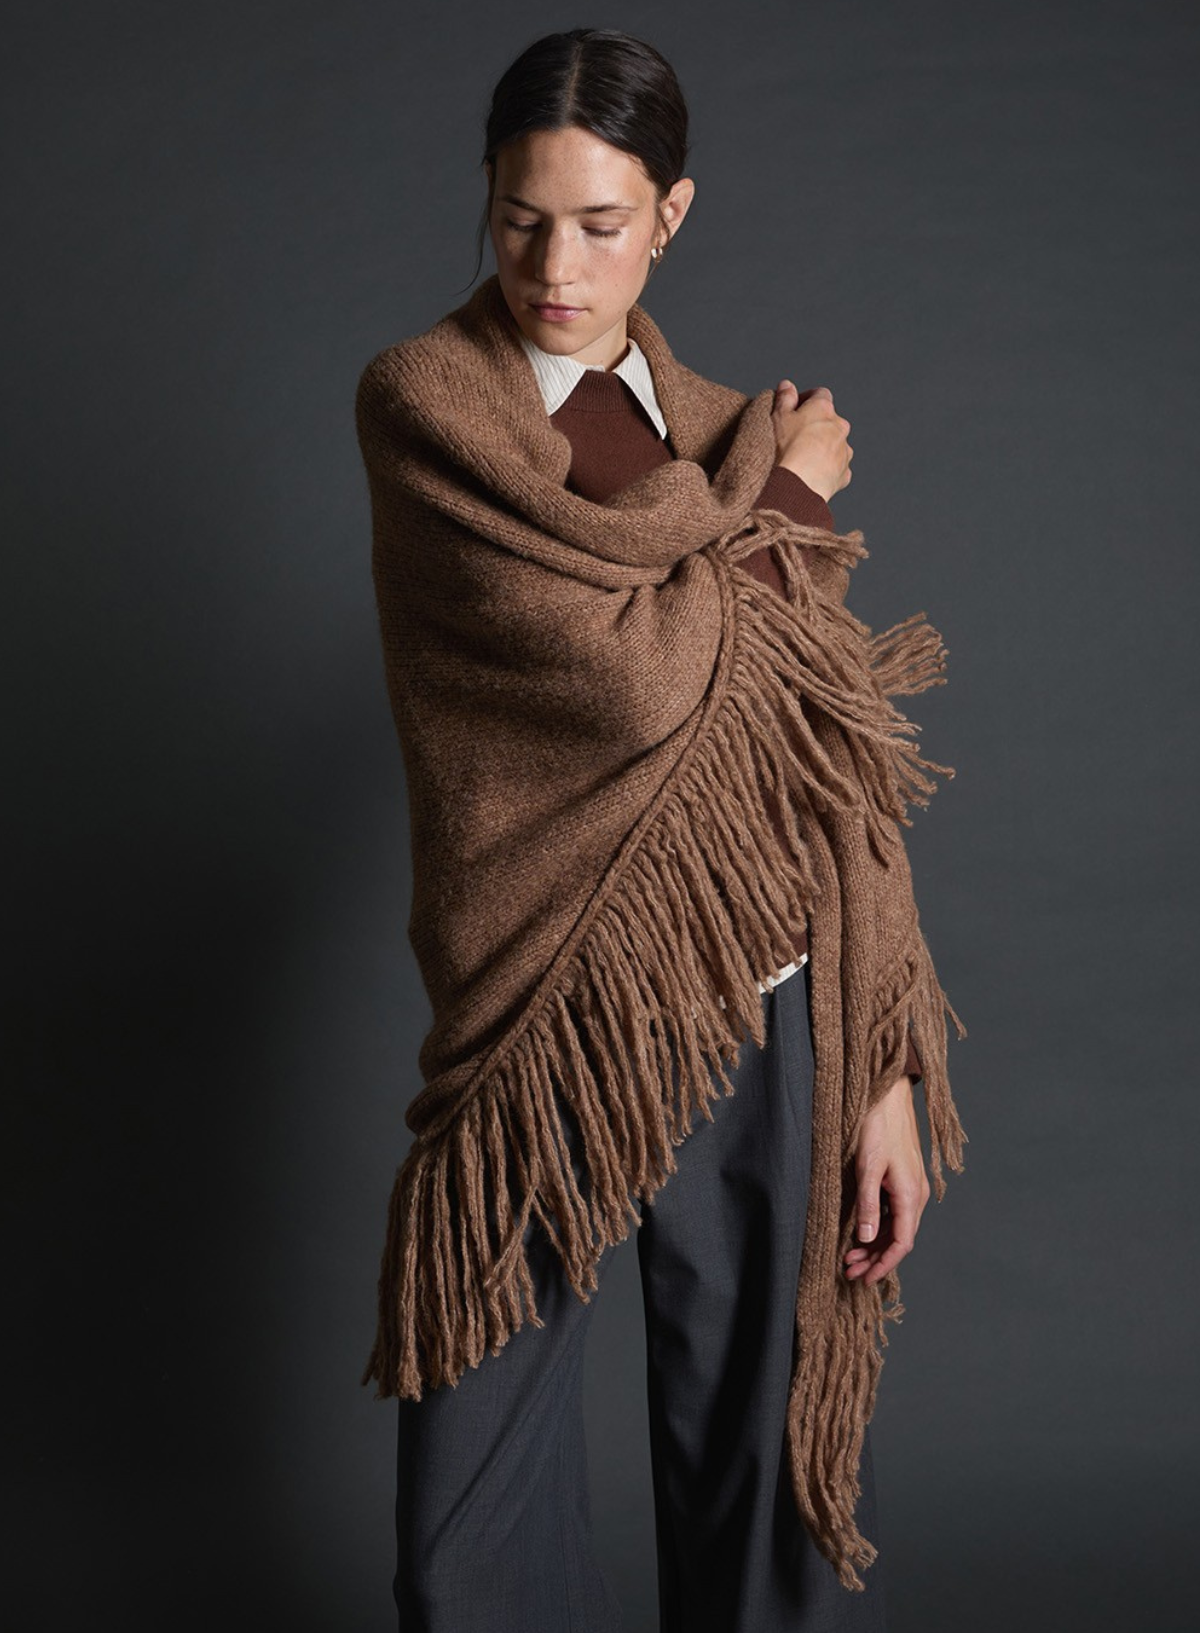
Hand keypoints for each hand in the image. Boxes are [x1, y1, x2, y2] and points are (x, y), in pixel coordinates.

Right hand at [771, 381, 852, 502]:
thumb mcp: (777, 418)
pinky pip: (837, 467)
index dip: (806, 400)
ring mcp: (844, 452)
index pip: (820, 394)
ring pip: (834, 444)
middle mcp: (840, 427)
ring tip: (801, 460)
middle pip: (829, 420)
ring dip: (822, 447)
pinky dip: (826, 468)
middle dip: (814, 425)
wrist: (794, 489)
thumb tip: (787, 386)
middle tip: (793, 437)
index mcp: (824, 409)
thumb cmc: (783, 452)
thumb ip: (784, 398)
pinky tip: (810, 474)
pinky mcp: (844, 474)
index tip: (794, 409)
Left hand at [843, 1074, 930, 1285]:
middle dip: (875, 1259)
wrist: (887, 1095)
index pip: (902, 1243)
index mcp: (911, 1195)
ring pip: (896, 1227)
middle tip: (850, 1272)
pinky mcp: (903, 1179)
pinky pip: (894, 1213)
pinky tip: (860, 1232)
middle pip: (899, 1239)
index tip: (866, 1279)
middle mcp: (916, 1195)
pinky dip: (878, 1227)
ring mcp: (911, 1187)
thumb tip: (866, 1237)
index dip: (884, 1265)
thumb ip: (867, 1204)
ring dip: (875, 1244)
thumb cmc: (877, 1126)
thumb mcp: (867, 1167)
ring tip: (850, 1257)